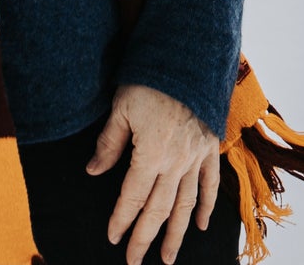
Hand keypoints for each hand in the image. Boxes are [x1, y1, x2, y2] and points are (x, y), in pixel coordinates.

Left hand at [87, 83, 222, 264]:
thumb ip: (109, 143)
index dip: (121, 219)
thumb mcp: (121, 107)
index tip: (113, 237)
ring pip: (185, 205)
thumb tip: (92, 171)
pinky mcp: (210, 149)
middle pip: (158, 210)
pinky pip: (210, 184)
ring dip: (176, 234)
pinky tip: (200, 225)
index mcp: (150, 154)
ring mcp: (196, 158)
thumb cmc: (151, 79)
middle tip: (134, 261)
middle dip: (144, 237)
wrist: (189, 58)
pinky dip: (206, 207)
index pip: (132, 197)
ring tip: (168, 257)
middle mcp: (175, 163)